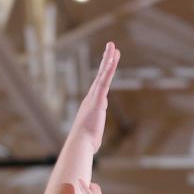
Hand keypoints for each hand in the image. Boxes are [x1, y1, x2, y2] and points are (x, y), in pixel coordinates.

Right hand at [68, 41, 119, 158]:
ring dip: (108, 59)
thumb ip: (92, 137)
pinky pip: (105, 80)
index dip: (104, 74)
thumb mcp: (91, 138)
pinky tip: (113, 58)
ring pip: (103, 74)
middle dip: (106, 61)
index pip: (100, 86)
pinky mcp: (98, 98)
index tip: (108, 64)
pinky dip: (109, 68)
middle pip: (101, 75)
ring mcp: (94, 97)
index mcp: (91, 105)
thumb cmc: (85, 144)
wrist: (80, 144)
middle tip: (112, 47)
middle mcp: (91, 98)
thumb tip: (91, 147)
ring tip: (113, 46)